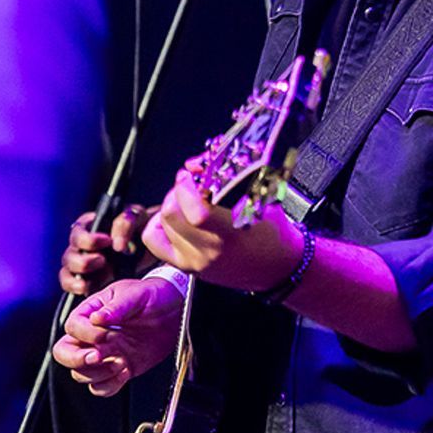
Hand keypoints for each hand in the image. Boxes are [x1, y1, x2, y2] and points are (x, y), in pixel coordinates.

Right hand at [51, 275, 185, 395]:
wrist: (174, 311)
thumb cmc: (151, 296)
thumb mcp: (136, 294)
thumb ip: (117, 307)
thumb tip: (98, 318)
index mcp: (91, 312)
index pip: (72, 327)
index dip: (85, 334)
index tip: (105, 333)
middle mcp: (92, 336)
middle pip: (64, 354)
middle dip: (77, 359)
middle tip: (99, 356)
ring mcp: (104, 354)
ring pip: (80, 374)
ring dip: (98, 373)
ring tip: (120, 361)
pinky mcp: (117, 369)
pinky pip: (100, 387)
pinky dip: (109, 385)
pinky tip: (124, 371)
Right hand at [57, 205, 150, 294]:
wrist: (150, 243)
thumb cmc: (139, 225)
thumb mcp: (136, 216)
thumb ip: (125, 222)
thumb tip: (117, 245)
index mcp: (89, 226)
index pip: (78, 232)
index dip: (88, 240)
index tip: (107, 241)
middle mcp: (81, 245)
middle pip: (69, 255)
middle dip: (82, 262)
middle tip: (102, 261)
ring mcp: (82, 263)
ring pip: (66, 272)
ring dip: (76, 277)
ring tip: (89, 281)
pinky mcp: (86, 279)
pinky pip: (70, 285)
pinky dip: (74, 287)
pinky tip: (86, 288)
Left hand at [141, 170, 303, 293]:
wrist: (277, 268)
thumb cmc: (274, 234)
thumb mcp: (263, 202)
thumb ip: (234, 181)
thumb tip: (203, 163)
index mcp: (230, 234)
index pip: (195, 210)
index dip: (187, 187)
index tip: (191, 174)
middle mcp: (208, 250)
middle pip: (171, 213)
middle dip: (178, 191)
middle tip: (191, 184)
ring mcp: (194, 260)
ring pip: (162, 224)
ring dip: (172, 205)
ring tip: (188, 200)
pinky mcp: (186, 267)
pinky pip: (155, 241)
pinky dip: (158, 225)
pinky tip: (174, 219)